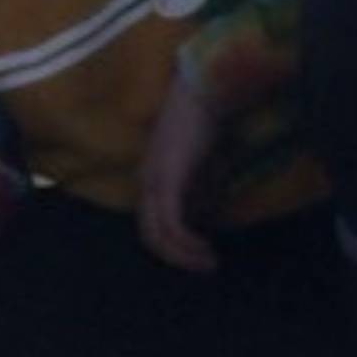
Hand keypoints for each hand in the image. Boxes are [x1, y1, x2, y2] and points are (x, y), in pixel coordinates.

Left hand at [138, 68, 223, 272]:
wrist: (203, 91)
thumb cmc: (205, 124)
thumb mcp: (203, 166)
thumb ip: (199, 191)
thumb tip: (205, 219)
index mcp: (152, 177)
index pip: (152, 223)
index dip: (173, 245)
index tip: (200, 254)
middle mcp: (147, 181)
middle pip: (149, 235)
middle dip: (177, 257)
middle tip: (205, 265)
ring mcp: (154, 180)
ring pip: (156, 236)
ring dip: (183, 255)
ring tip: (209, 262)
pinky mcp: (167, 179)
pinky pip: (170, 224)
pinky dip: (186, 243)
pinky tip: (205, 248)